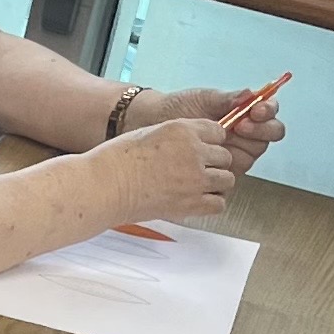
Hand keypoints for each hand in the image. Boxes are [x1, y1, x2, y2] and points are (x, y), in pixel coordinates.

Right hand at [105, 115, 241, 224]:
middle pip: (225, 156)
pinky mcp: (191, 203)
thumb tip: (198, 147)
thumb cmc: (119, 160)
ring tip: (198, 187)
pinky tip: (198, 200)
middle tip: (198, 171)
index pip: (218, 132)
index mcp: (183, 129)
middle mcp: (194, 152)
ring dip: (216, 183)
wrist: (106, 185)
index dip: (211, 142)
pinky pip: (219, 203)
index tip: (203, 150)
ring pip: (227, 179)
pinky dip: (212, 203)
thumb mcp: (153, 133)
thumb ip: (179, 138)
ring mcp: (195, 178)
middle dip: (214, 163)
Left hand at [138, 85, 286, 172]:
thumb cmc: (181, 108)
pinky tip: (216, 160)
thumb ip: (228, 98)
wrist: (156, 124)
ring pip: (254, 154)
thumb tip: (249, 94)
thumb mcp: (205, 99)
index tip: (255, 109)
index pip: (269, 113)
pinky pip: (233, 175)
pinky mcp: (222, 172)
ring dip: (244, 147)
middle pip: (269, 135)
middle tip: (241, 125)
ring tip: (224, 139)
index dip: (268, 111)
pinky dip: (228, 168)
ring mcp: (236, 153)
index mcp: (246, 113)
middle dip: (260, 130)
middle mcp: (246, 135)